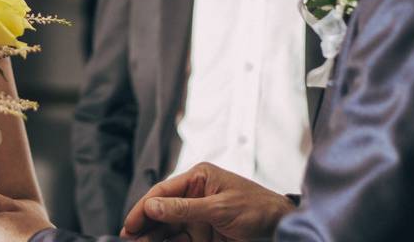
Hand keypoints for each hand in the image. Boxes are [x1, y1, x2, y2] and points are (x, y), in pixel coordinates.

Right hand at [122, 163, 294, 241]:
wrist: (283, 230)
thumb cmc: (258, 209)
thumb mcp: (219, 208)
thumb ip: (184, 209)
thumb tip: (152, 206)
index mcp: (199, 178)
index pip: (164, 191)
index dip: (144, 207)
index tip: (130, 223)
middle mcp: (196, 195)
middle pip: (162, 210)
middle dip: (145, 224)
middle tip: (129, 238)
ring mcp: (200, 216)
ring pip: (168, 228)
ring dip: (153, 237)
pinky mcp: (205, 235)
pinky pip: (181, 240)